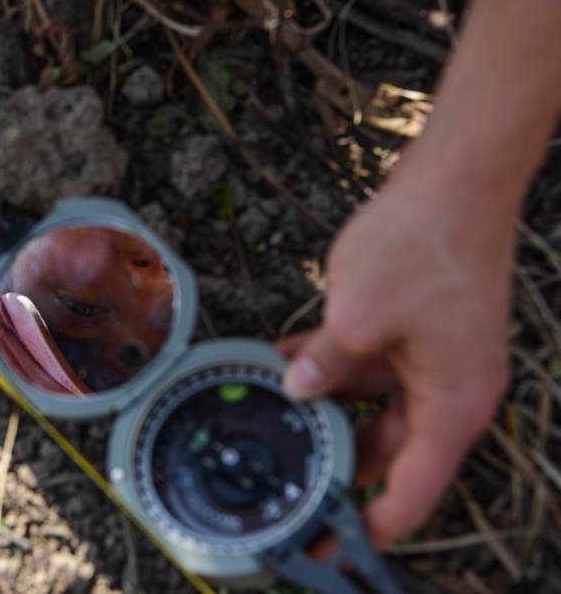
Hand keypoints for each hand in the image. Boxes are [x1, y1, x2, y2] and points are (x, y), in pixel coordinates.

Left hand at [279, 160, 513, 548]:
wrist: (456, 181)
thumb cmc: (424, 245)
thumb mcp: (355, 317)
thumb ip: (324, 366)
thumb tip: (300, 392)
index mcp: (452, 405)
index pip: (412, 490)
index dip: (370, 527)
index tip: (332, 549)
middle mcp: (450, 391)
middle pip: (389, 452)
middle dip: (336, 464)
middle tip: (290, 485)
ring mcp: (435, 360)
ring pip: (373, 406)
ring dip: (325, 409)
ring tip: (273, 414)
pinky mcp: (418, 332)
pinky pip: (370, 366)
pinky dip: (332, 369)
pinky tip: (284, 363)